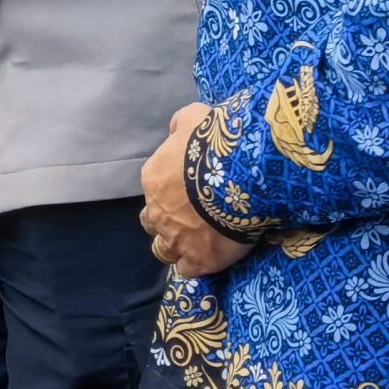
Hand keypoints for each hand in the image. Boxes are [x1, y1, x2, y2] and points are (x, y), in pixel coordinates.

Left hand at [141, 102, 253, 278]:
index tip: (190, 194)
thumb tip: (176, 131)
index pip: (154, 192)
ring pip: (162, 250)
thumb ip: (180, 125)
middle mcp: (157, 211)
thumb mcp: (192, 118)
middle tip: (189, 221)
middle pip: (151, 223)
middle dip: (165, 223)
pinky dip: (194, 266)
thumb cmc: (214, 144)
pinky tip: (207, 260)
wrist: (238, 176)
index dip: (171, 194)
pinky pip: (187, 270)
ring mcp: (175, 238)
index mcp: (153, 179)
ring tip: (195, 245)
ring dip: (174, 247)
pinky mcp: (198, 259)